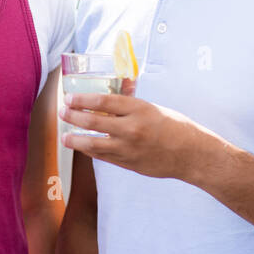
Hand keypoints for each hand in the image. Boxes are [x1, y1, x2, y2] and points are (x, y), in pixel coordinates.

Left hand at [60, 92, 200, 178]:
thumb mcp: (153, 107)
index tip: (69, 98)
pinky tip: (82, 147)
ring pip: (93, 144)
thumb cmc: (175, 126)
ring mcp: (129, 149)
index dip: (82, 99)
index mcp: (139, 109)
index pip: (103, 102)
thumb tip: (113, 90)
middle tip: (62, 112)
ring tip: (64, 136)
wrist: (191, 154)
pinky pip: (103, 157)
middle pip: (93, 122)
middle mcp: (132, 129)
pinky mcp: (128, 163)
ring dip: (75, 139)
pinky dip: (90, 151)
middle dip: (73, 117)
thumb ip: (131, 102)